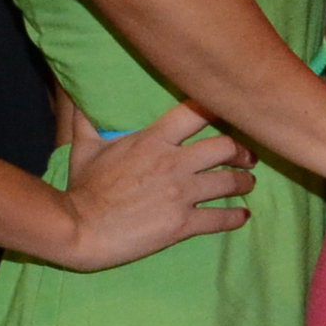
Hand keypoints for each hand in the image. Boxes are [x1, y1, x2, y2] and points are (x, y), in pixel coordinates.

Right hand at [45, 98, 255, 269]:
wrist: (80, 228)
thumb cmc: (83, 188)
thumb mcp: (84, 148)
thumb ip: (87, 121)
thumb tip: (77, 97)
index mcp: (153, 140)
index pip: (196, 112)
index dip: (216, 109)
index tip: (228, 114)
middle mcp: (173, 163)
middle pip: (225, 146)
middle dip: (241, 151)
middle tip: (246, 157)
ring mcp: (181, 194)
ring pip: (229, 182)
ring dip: (243, 182)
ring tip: (248, 183)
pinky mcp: (183, 223)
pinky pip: (220, 218)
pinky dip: (235, 217)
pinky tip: (242, 217)